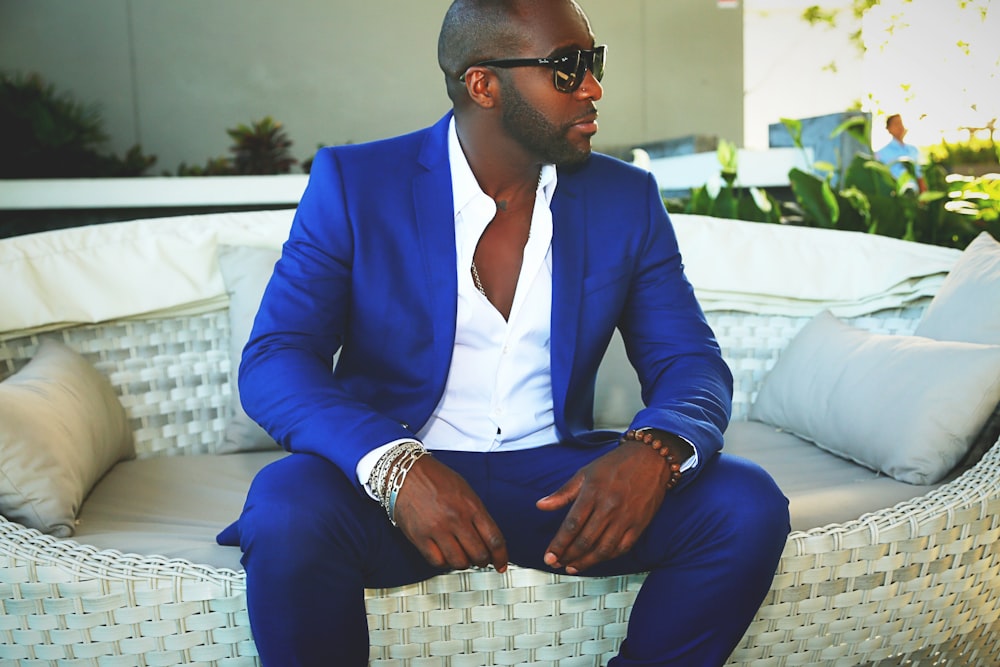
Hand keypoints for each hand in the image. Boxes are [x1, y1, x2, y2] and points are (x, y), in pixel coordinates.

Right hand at [393, 455, 508, 572]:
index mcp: (471, 506)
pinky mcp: (419, 537)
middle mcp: (456, 518)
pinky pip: (437, 562)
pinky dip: (444, 562)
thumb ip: (477, 514)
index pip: (494, 539)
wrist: (406, 472)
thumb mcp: (465, 490)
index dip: (501, 557)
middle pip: (479, 554)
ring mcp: (437, 529)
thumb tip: (488, 539)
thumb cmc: (436, 478)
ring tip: (462, 556)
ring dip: (464, 563)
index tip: (501, 564)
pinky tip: (445, 555)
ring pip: (459, 562)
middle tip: (480, 559)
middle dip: (483, 561)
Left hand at [536, 434, 683, 573]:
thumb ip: (563, 493)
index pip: (572, 525)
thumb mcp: (585, 473)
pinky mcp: (639, 524)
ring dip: (585, 562)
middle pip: (585, 540)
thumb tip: (541, 505)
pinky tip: (596, 560)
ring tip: (572, 566)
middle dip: (568, 556)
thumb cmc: (616, 464)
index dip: (558, 544)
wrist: (650, 458)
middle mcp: (609, 507)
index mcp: (593, 493)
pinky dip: (607, 557)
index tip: (549, 556)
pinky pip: (622, 548)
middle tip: (556, 564)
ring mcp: (625, 517)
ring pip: (603, 549)